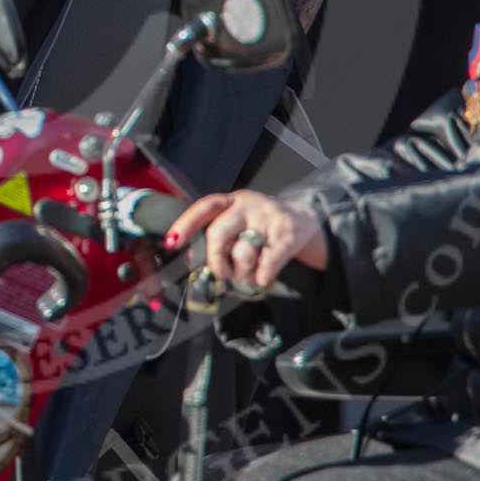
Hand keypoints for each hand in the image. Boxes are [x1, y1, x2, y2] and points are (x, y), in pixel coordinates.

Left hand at [165, 190, 328, 294]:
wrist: (306, 221)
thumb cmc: (261, 227)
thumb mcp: (238, 221)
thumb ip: (217, 236)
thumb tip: (189, 260)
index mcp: (231, 201)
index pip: (204, 208)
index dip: (186, 224)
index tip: (172, 242)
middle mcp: (248, 205)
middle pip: (218, 233)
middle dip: (216, 261)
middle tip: (224, 274)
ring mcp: (268, 219)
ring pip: (242, 253)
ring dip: (243, 274)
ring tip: (251, 273)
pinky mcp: (287, 236)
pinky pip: (265, 268)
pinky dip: (262, 279)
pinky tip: (265, 276)